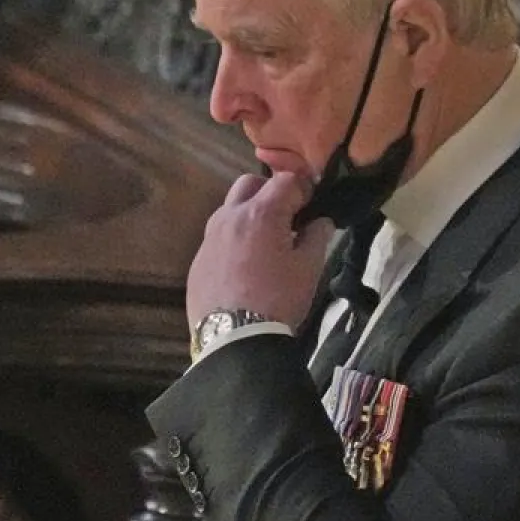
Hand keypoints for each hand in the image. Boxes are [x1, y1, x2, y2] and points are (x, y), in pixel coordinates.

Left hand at [187, 173, 333, 328]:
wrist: (235, 339)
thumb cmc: (278, 300)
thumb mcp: (308, 269)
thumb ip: (317, 237)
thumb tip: (321, 221)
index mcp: (261, 213)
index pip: (286, 181)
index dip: (304, 188)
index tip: (313, 204)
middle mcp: (230, 216)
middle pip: (250, 184)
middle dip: (270, 192)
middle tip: (287, 217)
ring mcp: (209, 238)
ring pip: (229, 210)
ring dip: (249, 215)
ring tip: (265, 243)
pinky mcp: (198, 260)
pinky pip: (218, 239)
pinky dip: (234, 241)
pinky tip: (245, 267)